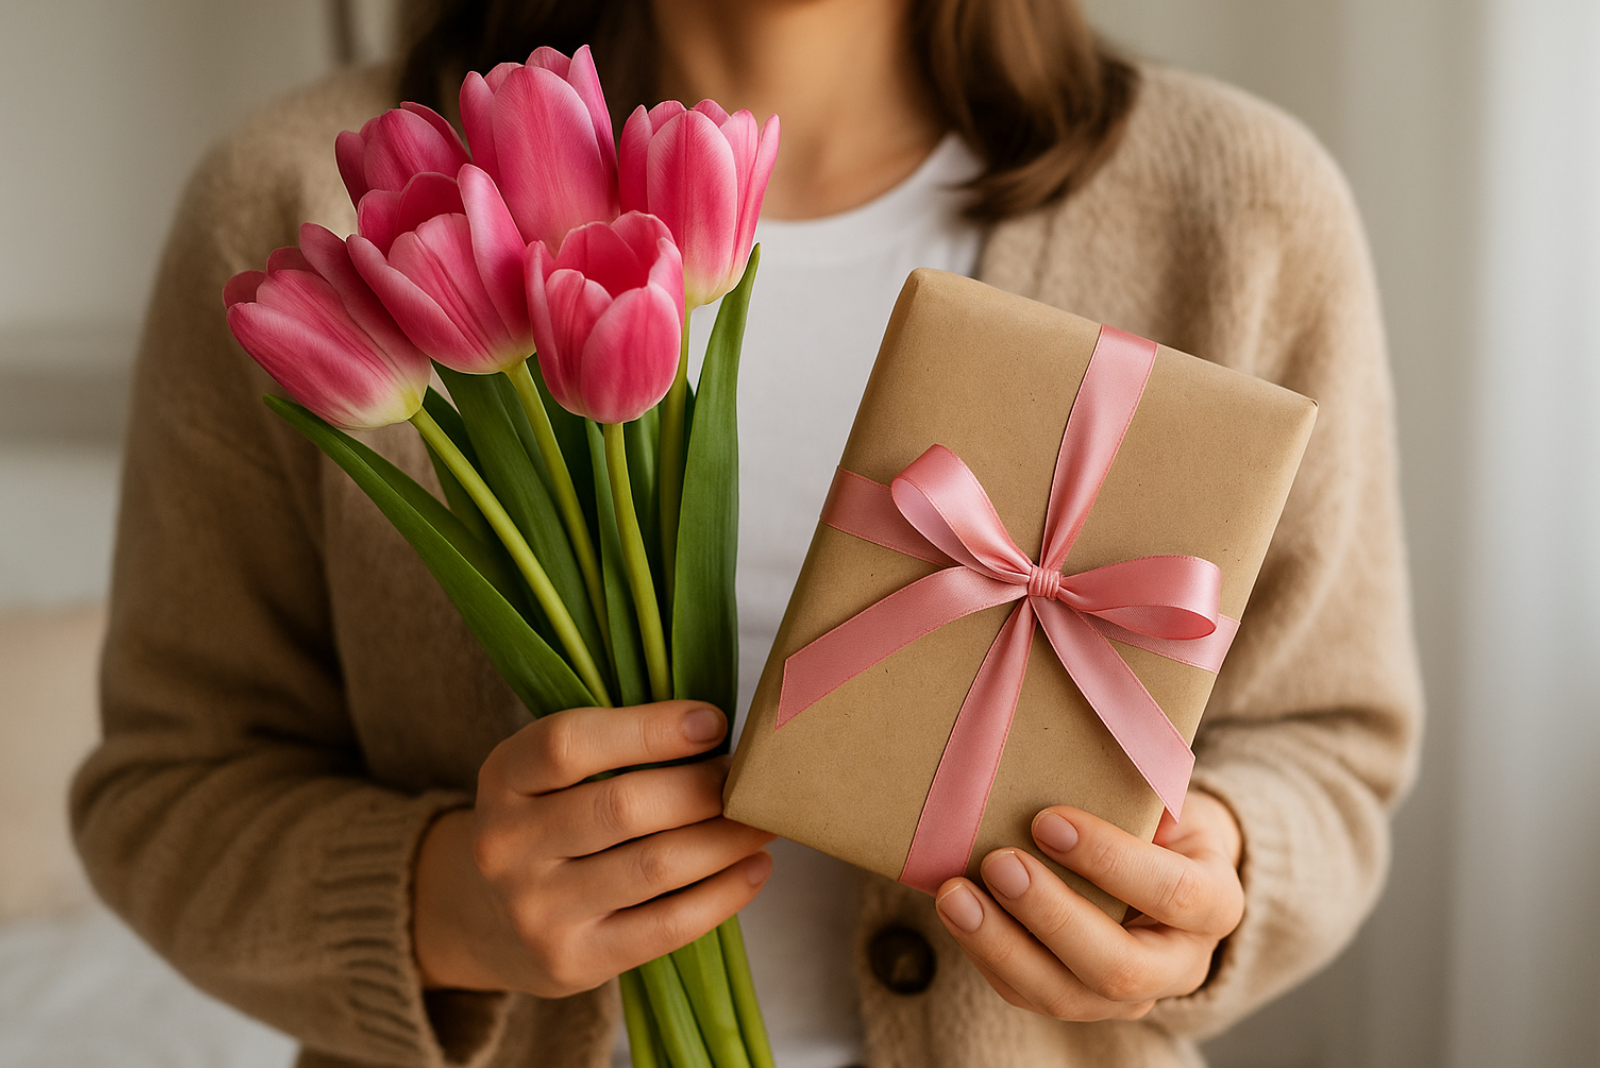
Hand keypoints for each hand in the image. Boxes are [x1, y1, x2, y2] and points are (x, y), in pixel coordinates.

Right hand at [412, 701, 774, 996]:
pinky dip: (724, 892)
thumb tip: (716, 730)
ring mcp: (536, 910)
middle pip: (622, 806)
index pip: (568, 744)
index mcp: (503, 777)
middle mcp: (506, 844)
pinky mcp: (572, 961)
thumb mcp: (550, 775)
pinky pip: (666, 925)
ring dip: (725, 838)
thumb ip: (612, 745)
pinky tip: (755, 867)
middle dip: (702, 787)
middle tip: (748, 778)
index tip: (713, 723)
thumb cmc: (550, 823)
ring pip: (655, 865)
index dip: (649, 729)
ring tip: (762, 818)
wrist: (491, 921)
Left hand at [933, 791, 1243, 1019]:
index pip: (1172, 893)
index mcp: (1215, 906)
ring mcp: (1128, 997)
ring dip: (1001, 945)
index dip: (1110, 860)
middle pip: (1117, 967)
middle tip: (999, 864)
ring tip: (956, 896)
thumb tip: (1081, 766)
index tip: (1048, 822)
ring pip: (1063, 995)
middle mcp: (1179, 966)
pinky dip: (985, 954)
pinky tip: (957, 913)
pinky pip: (1026, 993)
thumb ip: (1142, 791)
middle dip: (1050, 916)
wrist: (1169, 872)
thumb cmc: (1163, 826)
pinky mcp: (1078, 1003)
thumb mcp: (1172, 799)